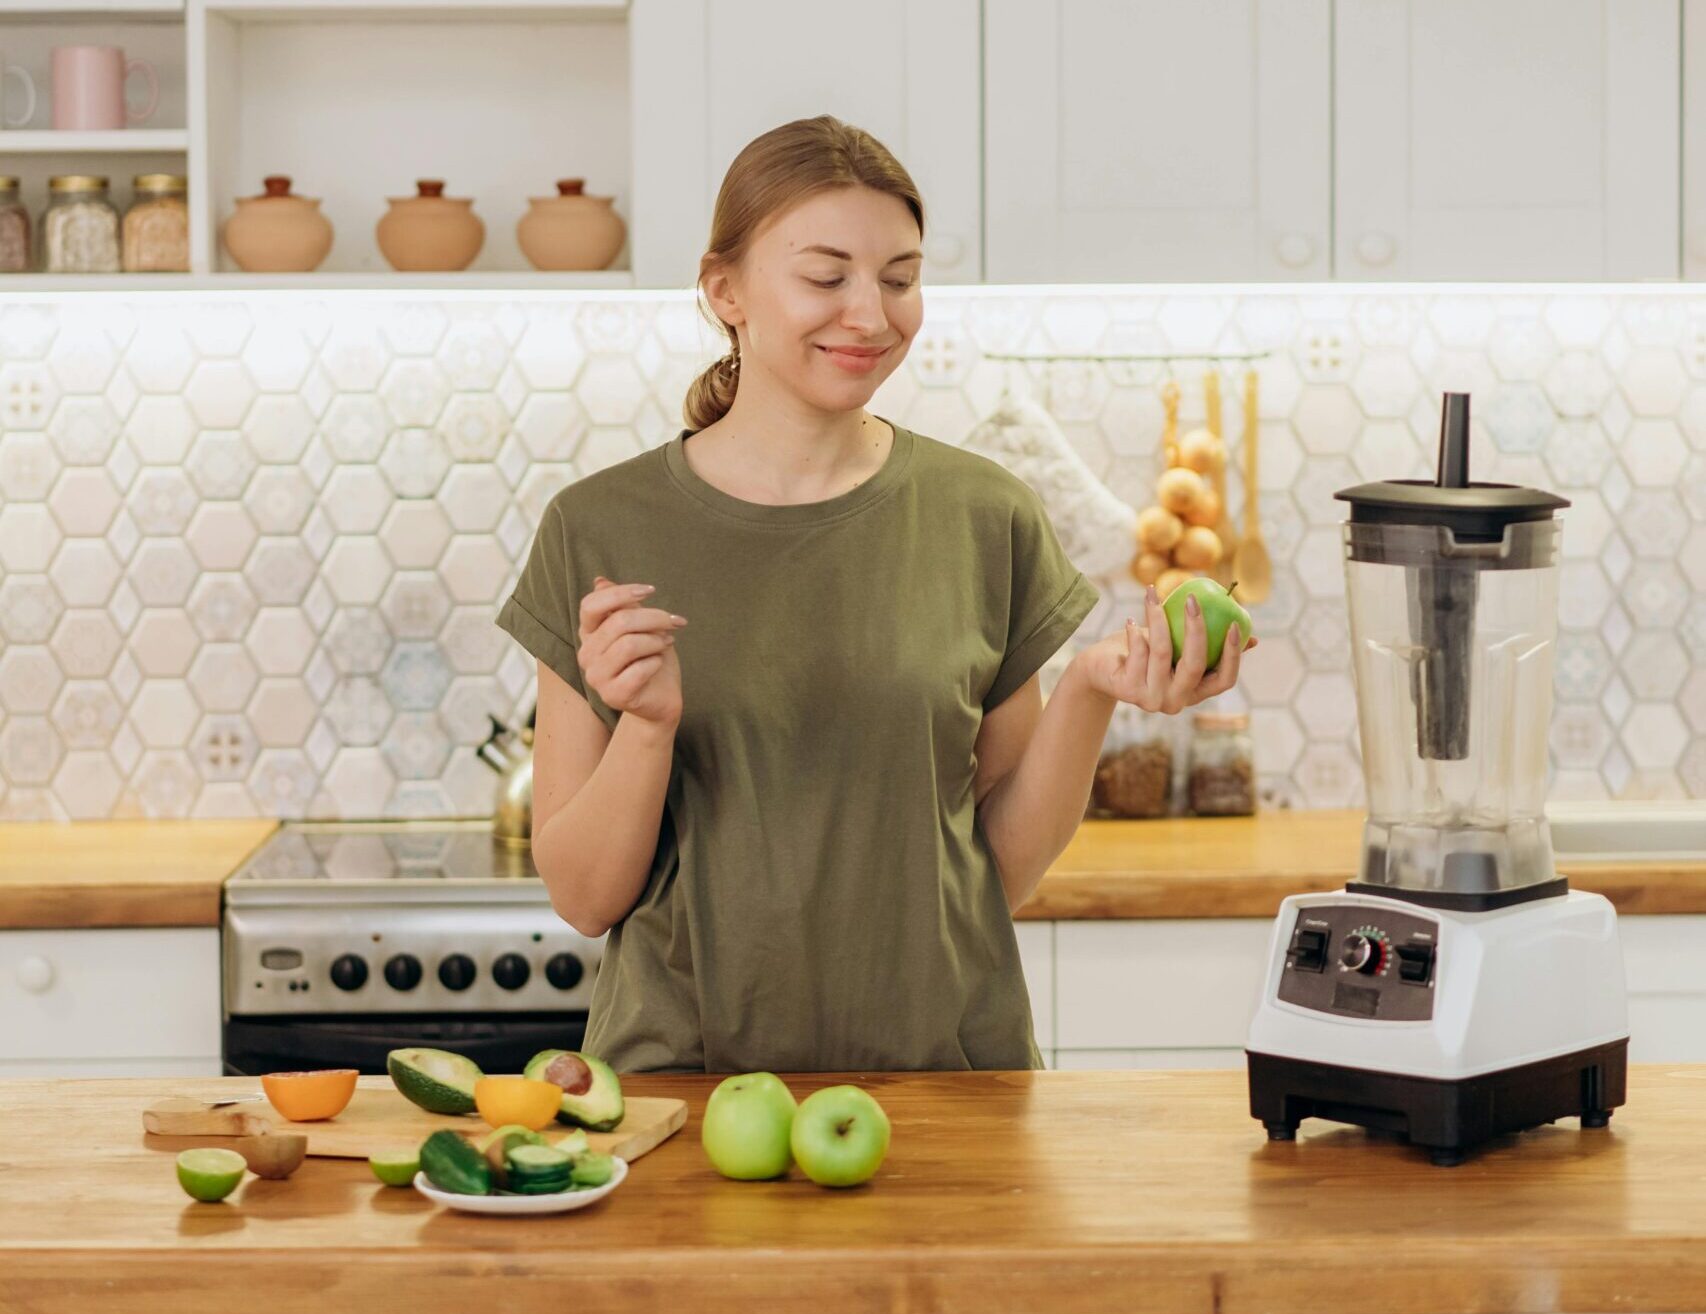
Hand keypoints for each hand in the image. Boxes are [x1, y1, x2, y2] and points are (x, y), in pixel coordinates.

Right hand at [577, 575, 686, 726]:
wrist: (661, 698)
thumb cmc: (650, 658)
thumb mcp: (639, 626)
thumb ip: (622, 605)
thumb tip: (600, 581)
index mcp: (588, 633)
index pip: (591, 604)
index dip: (621, 593)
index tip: (651, 590)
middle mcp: (586, 654)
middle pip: (619, 621)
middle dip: (654, 618)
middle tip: (675, 622)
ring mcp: (596, 677)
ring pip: (630, 644)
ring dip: (657, 641)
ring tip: (666, 643)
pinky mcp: (613, 695)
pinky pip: (639, 669)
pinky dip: (656, 662)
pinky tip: (658, 664)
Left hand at [1074, 584, 1255, 713]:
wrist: (1099, 670)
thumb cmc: (1144, 653)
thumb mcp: (1178, 646)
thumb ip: (1207, 643)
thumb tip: (1253, 638)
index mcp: (1195, 692)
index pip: (1224, 680)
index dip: (1233, 655)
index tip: (1234, 624)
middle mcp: (1176, 701)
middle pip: (1195, 665)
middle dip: (1197, 628)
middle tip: (1193, 600)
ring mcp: (1152, 699)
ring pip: (1162, 653)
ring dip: (1158, 618)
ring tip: (1151, 595)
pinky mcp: (1128, 690)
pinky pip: (1138, 652)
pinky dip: (1135, 631)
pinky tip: (1130, 620)